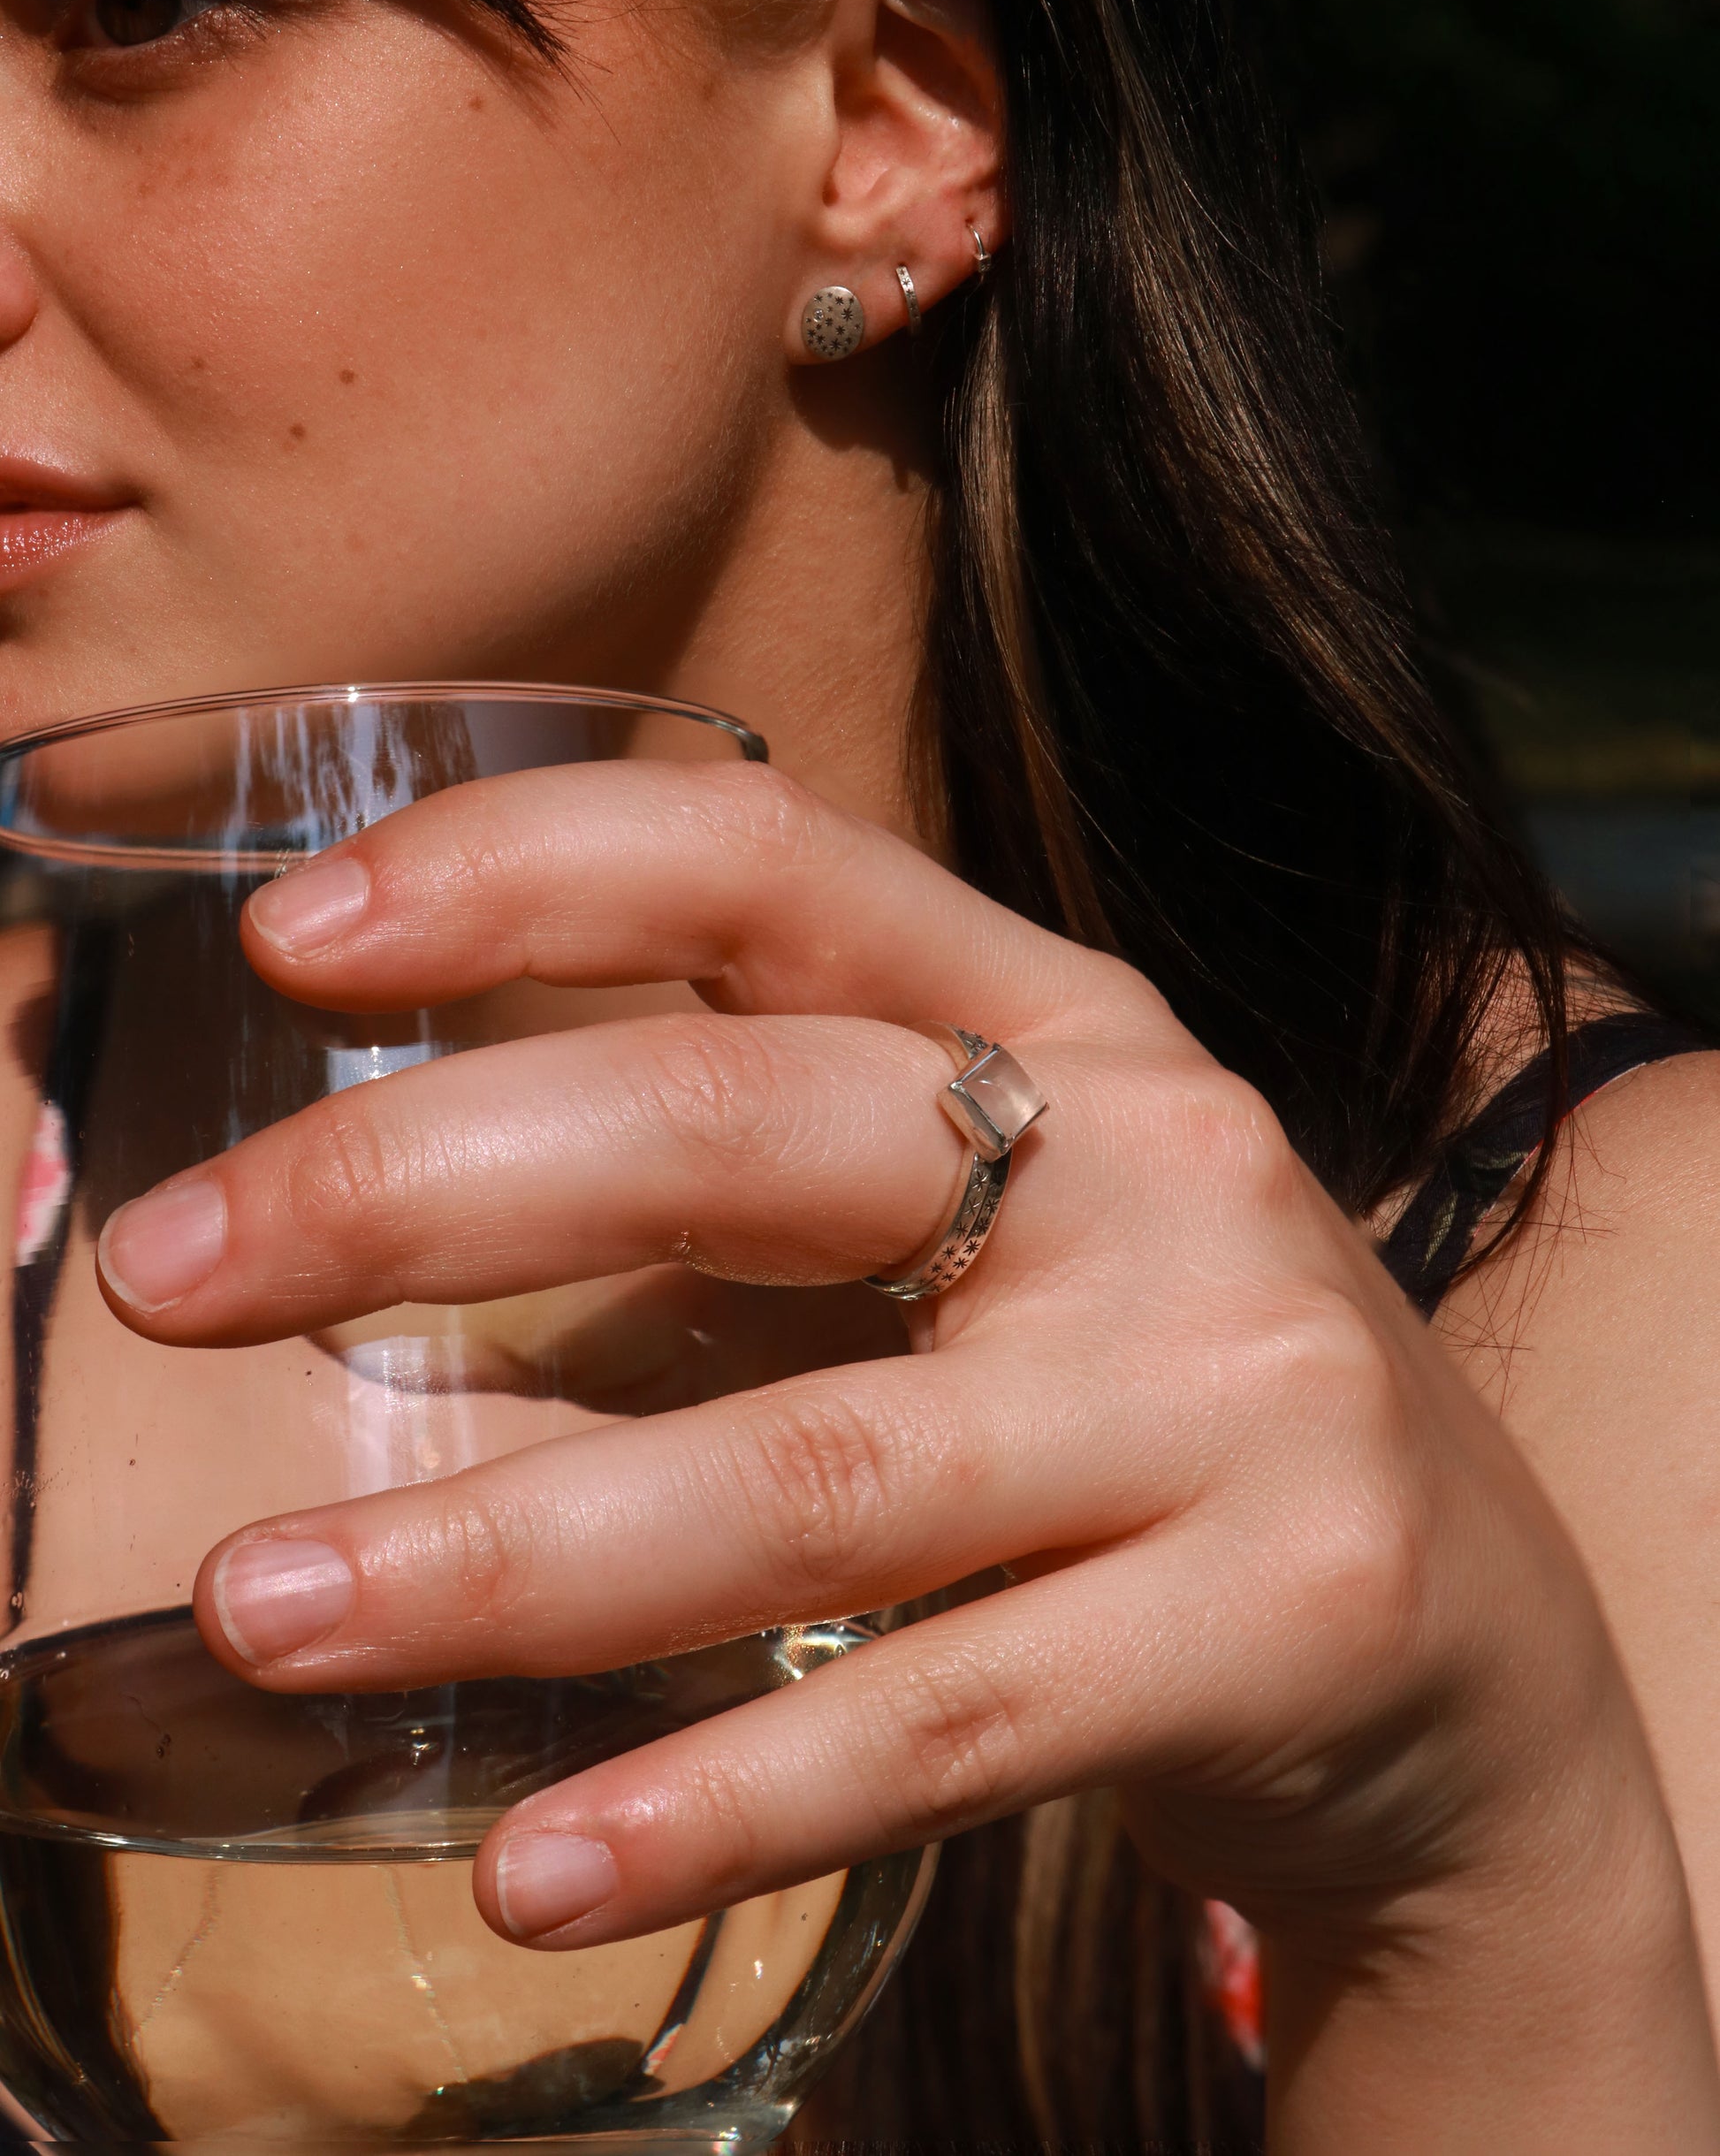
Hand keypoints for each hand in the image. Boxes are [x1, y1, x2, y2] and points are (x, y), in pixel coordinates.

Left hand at [95, 760, 1715, 2140]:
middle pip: (752, 1129)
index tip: (294, 939)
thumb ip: (721, 1221)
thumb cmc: (1135, 1394)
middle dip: (425, 1186)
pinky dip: (720, 1798)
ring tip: (265, 1605)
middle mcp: (1157, 1160)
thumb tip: (351, 1252)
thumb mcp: (976, 1238)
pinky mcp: (1280, 1616)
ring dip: (507, 1549)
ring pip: (816, 1467)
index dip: (528, 868)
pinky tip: (533, 1867)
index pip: (776, 862)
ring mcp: (1234, 1386)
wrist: (1466, 1639)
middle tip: (170, 1272)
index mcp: (1060, 1019)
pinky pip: (947, 1722)